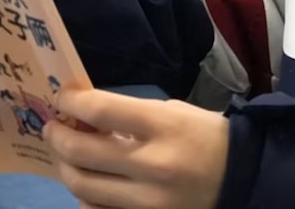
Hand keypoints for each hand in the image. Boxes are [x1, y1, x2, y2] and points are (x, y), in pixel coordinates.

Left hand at [45, 89, 228, 208]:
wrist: (242, 178)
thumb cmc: (205, 136)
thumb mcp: (172, 112)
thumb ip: (130, 117)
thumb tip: (86, 118)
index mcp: (164, 127)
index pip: (101, 111)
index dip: (71, 101)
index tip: (62, 97)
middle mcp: (152, 166)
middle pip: (82, 152)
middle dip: (58, 135)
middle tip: (53, 126)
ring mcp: (148, 202)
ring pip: (83, 187)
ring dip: (64, 166)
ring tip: (64, 153)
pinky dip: (84, 197)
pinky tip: (86, 183)